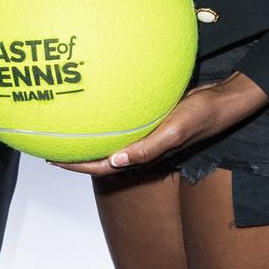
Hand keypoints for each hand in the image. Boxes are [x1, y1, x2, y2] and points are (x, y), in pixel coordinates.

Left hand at [61, 71, 268, 175]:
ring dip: (88, 138)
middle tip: (50, 143)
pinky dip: (104, 121)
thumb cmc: (199, 117)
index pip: (101, 167)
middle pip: (100, 157)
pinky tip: (95, 105)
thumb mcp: (174, 131)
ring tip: (66, 128)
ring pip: (109, 141)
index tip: (53, 158)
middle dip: (75, 154)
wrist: (218, 102)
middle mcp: (139, 149)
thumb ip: (147, 148)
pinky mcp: (148, 122)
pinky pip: (120, 125)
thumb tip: (114, 161)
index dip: (76, 165)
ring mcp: (143, 136)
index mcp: (142, 156)